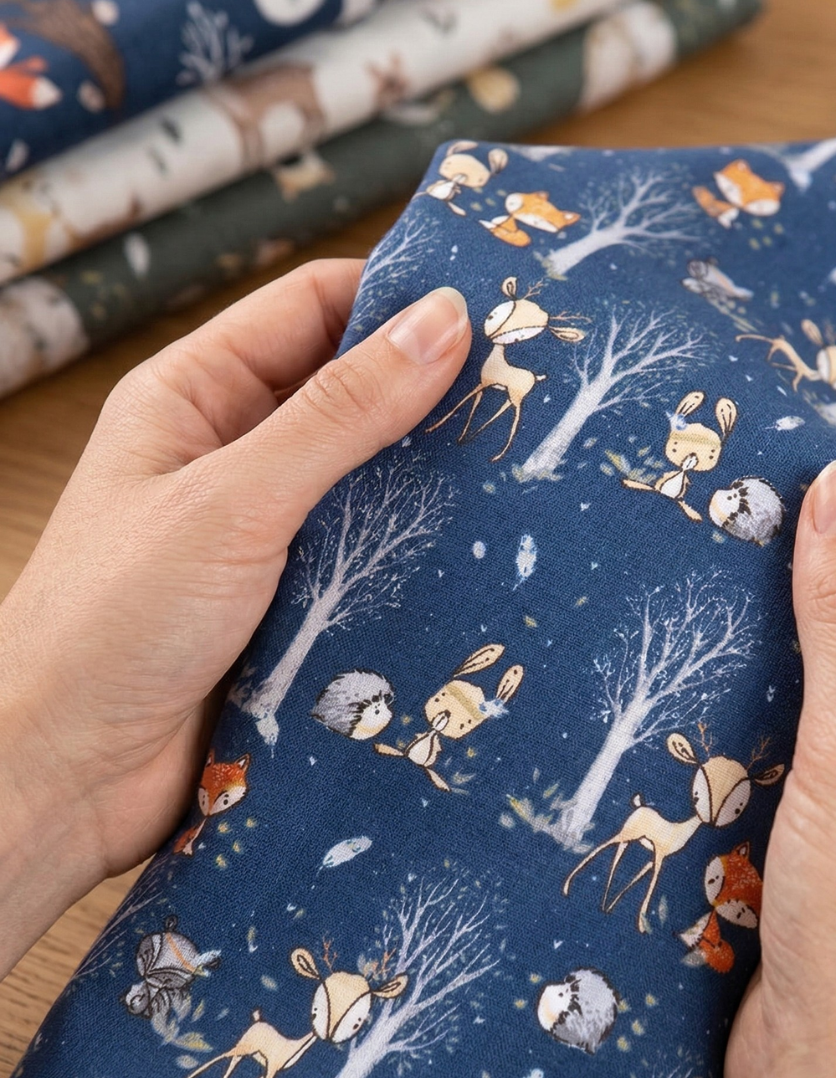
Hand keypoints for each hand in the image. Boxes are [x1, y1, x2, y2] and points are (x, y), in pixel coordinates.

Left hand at [0, 261, 470, 977]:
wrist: (64, 780)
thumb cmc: (111, 623)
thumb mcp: (234, 499)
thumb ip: (340, 413)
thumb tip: (442, 322)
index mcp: (198, 395)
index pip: (314, 306)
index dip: (399, 298)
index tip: (495, 309)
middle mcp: (235, 454)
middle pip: (353, 393)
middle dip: (433, 392)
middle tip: (529, 393)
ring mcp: (269, 532)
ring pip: (372, 481)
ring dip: (434, 480)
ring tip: (526, 468)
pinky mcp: (297, 603)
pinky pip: (373, 558)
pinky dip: (421, 552)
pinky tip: (484, 552)